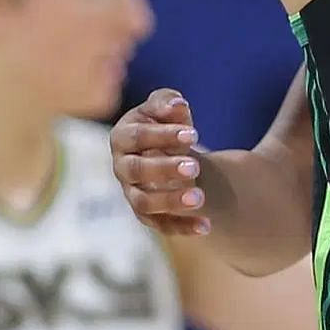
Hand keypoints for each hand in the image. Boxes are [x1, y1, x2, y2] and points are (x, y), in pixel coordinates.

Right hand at [110, 88, 209, 234]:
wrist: (169, 152)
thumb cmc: (166, 123)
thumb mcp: (166, 108)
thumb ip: (168, 102)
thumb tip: (177, 106)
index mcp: (123, 137)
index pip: (137, 137)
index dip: (163, 136)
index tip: (193, 134)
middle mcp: (122, 167)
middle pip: (137, 171)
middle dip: (164, 169)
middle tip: (194, 167)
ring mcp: (132, 193)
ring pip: (144, 203)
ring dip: (171, 201)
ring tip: (200, 197)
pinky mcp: (148, 215)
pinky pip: (162, 225)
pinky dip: (183, 226)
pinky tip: (206, 225)